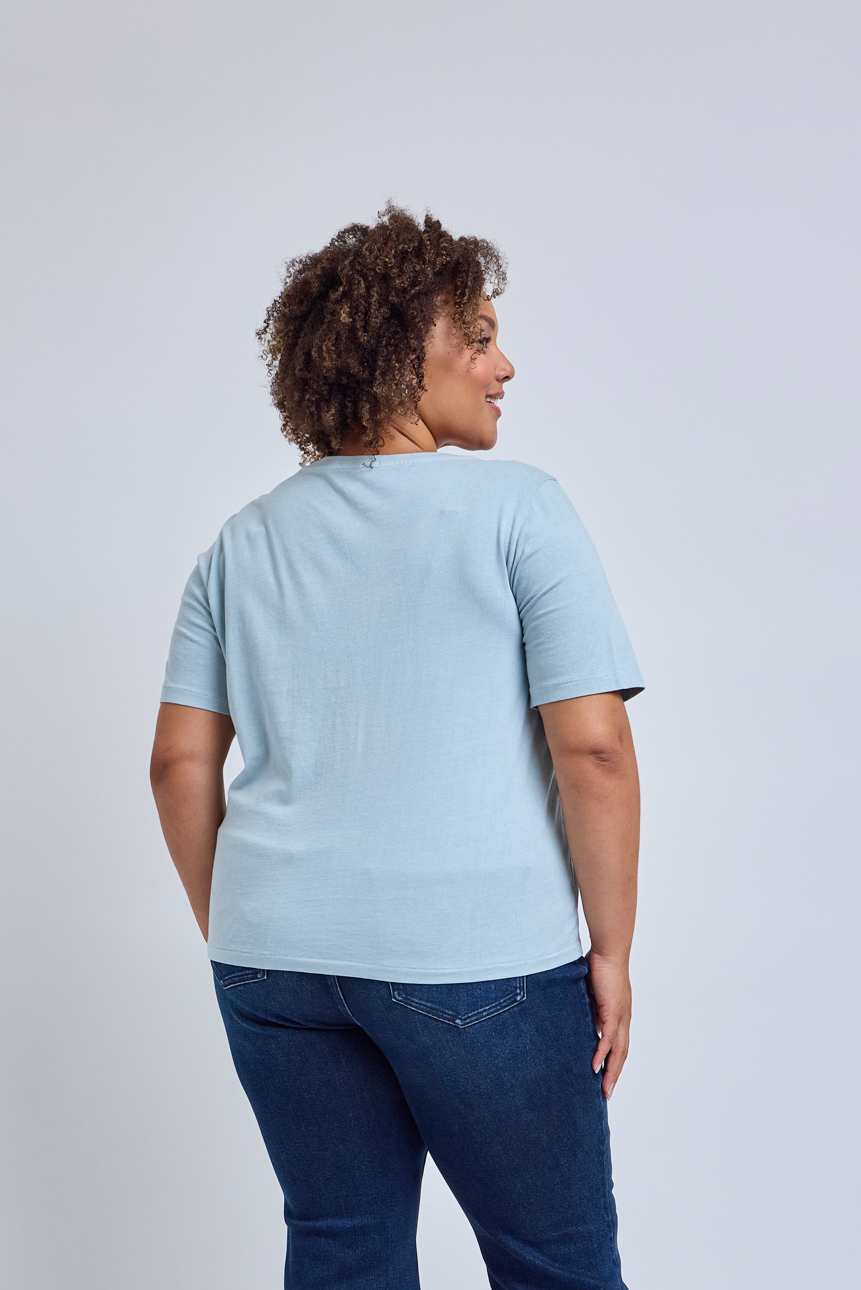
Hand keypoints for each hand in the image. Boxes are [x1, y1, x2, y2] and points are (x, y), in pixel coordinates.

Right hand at [585, 950, 631, 1099]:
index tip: (605, 1078)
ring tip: (604, 1090)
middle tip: (606, 1094)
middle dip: (614, 1075)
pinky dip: (602, 1054)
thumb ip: (589, 1008)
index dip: (613, 1062)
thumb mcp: (592, 993)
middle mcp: (623, 1019)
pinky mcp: (612, 1012)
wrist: (609, 951)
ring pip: (618, 1052)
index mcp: (619, 1015)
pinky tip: (595, 1067)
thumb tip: (580, 1019)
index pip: (618, 1045)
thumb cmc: (600, 966)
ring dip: (611, 1072)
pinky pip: (608, 1038)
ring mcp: (620, 1017)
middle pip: (621, 1054)